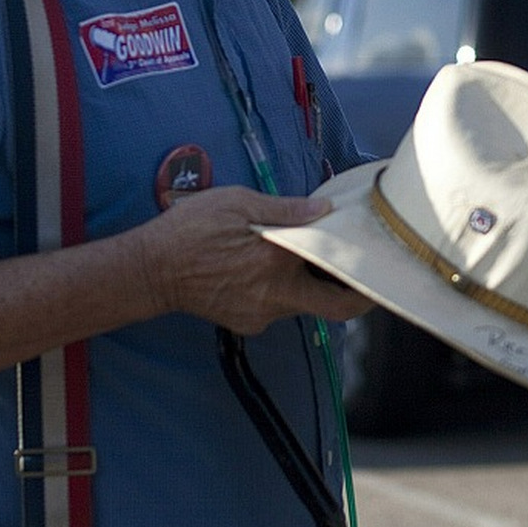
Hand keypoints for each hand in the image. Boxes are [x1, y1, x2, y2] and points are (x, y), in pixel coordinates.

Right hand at [141, 186, 373, 335]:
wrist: (150, 270)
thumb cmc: (190, 230)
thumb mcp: (238, 203)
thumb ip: (285, 209)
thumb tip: (324, 210)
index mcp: (277, 263)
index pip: (339, 280)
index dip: (363, 275)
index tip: (377, 262)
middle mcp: (275, 296)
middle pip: (332, 306)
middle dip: (350, 291)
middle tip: (358, 271)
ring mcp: (261, 315)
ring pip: (304, 304)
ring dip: (310, 284)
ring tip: (307, 257)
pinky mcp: (247, 323)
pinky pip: (278, 308)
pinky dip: (283, 290)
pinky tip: (270, 269)